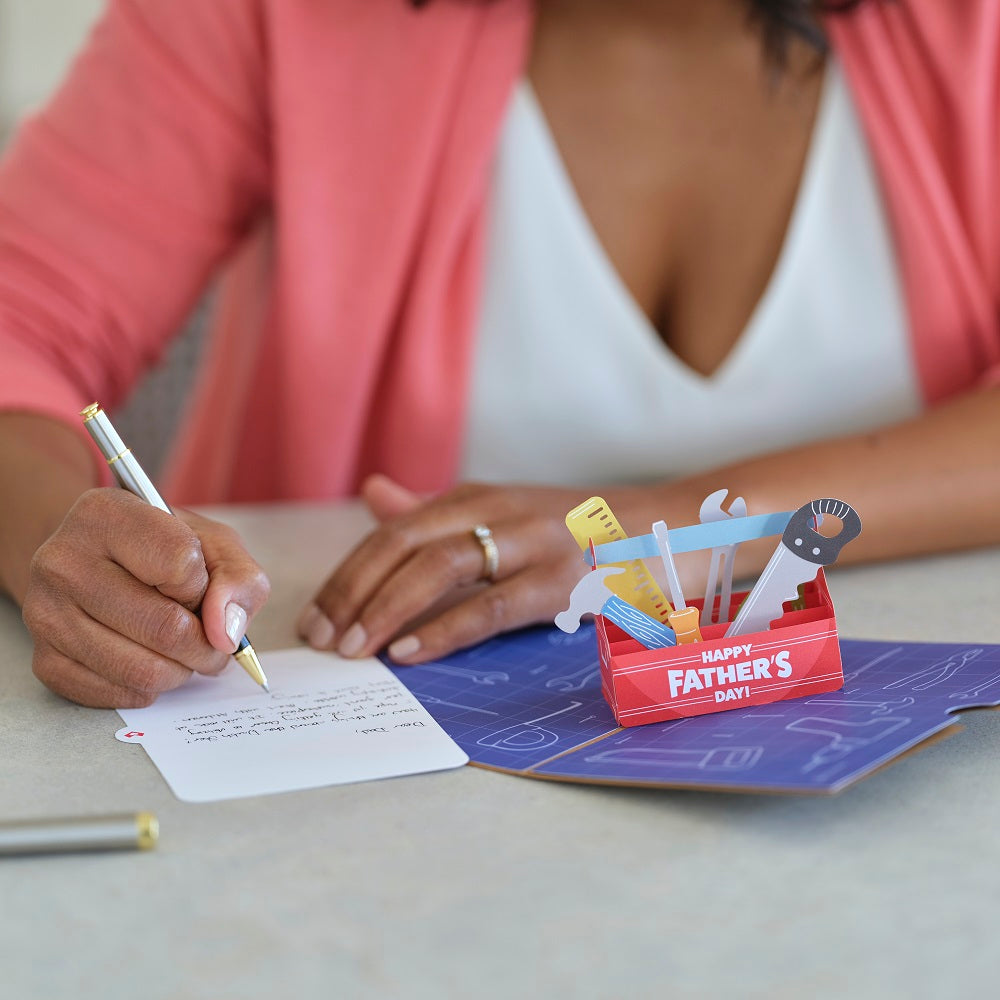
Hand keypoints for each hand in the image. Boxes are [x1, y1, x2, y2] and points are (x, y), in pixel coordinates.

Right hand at [22, 488, 269, 707]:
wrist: (100, 563)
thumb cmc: (163, 550)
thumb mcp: (214, 544)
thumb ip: (239, 579)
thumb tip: (226, 631)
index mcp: (104, 514)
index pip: (180, 564)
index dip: (203, 586)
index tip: (198, 585)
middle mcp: (63, 560)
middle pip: (165, 628)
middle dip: (205, 645)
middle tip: (211, 640)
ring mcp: (45, 613)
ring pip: (143, 670)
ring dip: (181, 670)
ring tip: (181, 650)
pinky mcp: (44, 660)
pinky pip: (117, 694)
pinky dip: (149, 688)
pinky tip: (148, 660)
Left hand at [295, 474, 650, 664]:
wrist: (659, 529)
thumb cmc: (570, 531)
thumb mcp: (499, 512)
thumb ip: (434, 511)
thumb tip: (373, 495)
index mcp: (473, 497)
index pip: (391, 532)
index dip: (347, 575)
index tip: (316, 619)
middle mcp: (495, 510)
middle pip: (404, 544)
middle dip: (354, 593)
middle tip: (324, 640)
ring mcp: (530, 542)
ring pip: (440, 567)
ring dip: (386, 608)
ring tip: (355, 648)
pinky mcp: (560, 580)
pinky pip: (491, 605)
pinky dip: (444, 629)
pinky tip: (409, 652)